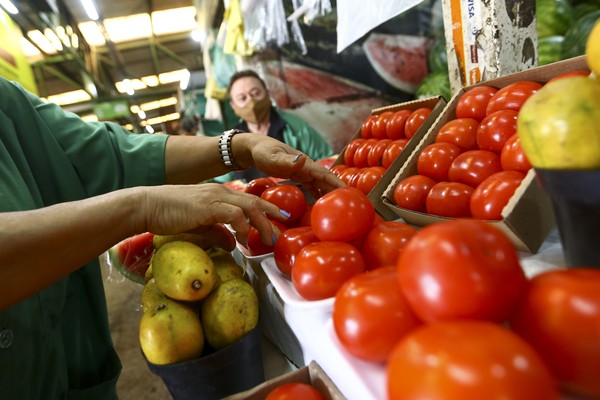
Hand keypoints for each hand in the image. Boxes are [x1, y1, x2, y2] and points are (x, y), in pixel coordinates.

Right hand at [136, 183, 286, 246]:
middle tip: (282, 229)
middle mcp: (220, 192)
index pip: (249, 200)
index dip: (267, 209)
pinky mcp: (207, 206)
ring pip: (249, 206)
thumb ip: (216, 232)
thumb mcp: (198, 225)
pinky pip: (233, 213)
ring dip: (262, 223)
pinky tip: (244, 238)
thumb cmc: (169, 214)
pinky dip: (243, 225)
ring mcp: (214, 197)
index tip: (279, 219)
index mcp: (219, 194)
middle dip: (271, 215)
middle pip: (254, 202)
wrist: (146, 205)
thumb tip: (232, 244)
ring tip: (268, 238)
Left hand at [238, 134, 344, 196]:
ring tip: (340, 207)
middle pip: (327, 180)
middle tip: (351, 204)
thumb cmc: (263, 152)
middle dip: (339, 190)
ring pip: (321, 184)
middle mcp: (307, 167)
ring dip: (330, 194)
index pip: (325, 174)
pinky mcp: (298, 176)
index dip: (337, 183)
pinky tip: (321, 206)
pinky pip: (312, 187)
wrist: (255, 149)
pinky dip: (318, 195)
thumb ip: (285, 160)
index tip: (349, 193)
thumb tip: (302, 160)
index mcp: (305, 163)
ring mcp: (303, 172)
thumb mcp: (272, 157)